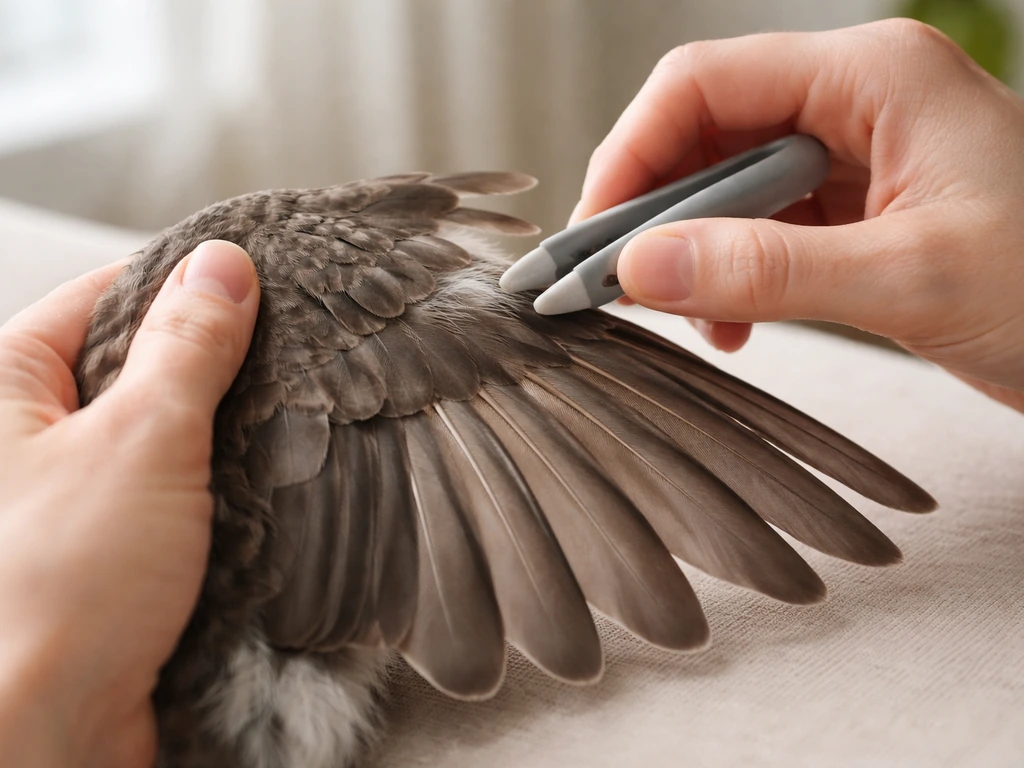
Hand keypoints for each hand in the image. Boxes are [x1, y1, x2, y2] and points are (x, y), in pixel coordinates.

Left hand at [0, 241, 259, 767]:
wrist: (47, 734)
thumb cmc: (55, 592)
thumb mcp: (141, 440)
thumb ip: (189, 346)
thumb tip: (223, 268)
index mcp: (7, 385)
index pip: (106, 295)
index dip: (186, 285)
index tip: (259, 283)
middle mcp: (30, 436)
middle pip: (138, 364)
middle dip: (214, 367)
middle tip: (288, 362)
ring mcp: (71, 493)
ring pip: (164, 433)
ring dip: (222, 436)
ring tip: (283, 427)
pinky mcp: (107, 548)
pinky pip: (173, 493)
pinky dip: (217, 489)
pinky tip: (258, 490)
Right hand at [572, 19, 1023, 412]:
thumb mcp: (909, 278)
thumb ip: (767, 271)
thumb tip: (644, 269)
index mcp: (871, 77)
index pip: (703, 85)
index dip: (630, 155)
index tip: (593, 236)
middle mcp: (855, 102)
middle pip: (704, 130)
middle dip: (651, 209)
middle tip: (618, 282)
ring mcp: (854, 155)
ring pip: (725, 182)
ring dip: (688, 248)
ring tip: (687, 315)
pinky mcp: (855, 208)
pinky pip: (759, 224)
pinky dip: (728, 271)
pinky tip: (730, 319)